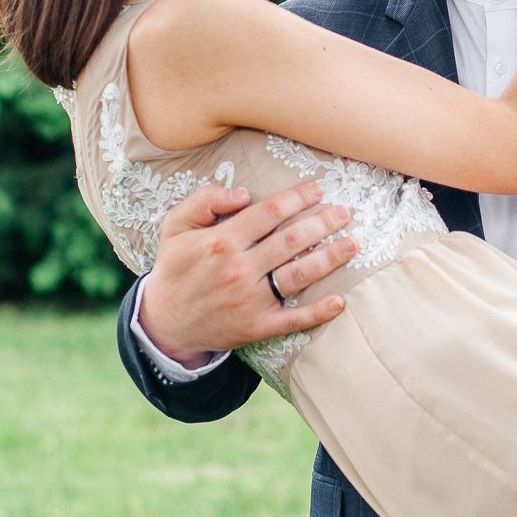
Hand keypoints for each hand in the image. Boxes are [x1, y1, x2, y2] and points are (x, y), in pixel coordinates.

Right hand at [137, 180, 357, 367]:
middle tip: (344, 212)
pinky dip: (318, 312)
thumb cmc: (174, 267)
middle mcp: (239, 269)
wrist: (163, 322)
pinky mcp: (257, 327)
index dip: (297, 198)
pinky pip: (293, 319)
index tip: (318, 190)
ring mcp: (250, 300)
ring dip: (330, 258)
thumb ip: (204, 200)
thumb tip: (242, 194)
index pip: (269, 213)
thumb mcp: (175, 226)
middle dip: (322, 223)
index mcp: (221, 241)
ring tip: (352, 243)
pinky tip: (340, 301)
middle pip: (291, 241)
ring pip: (299, 275)